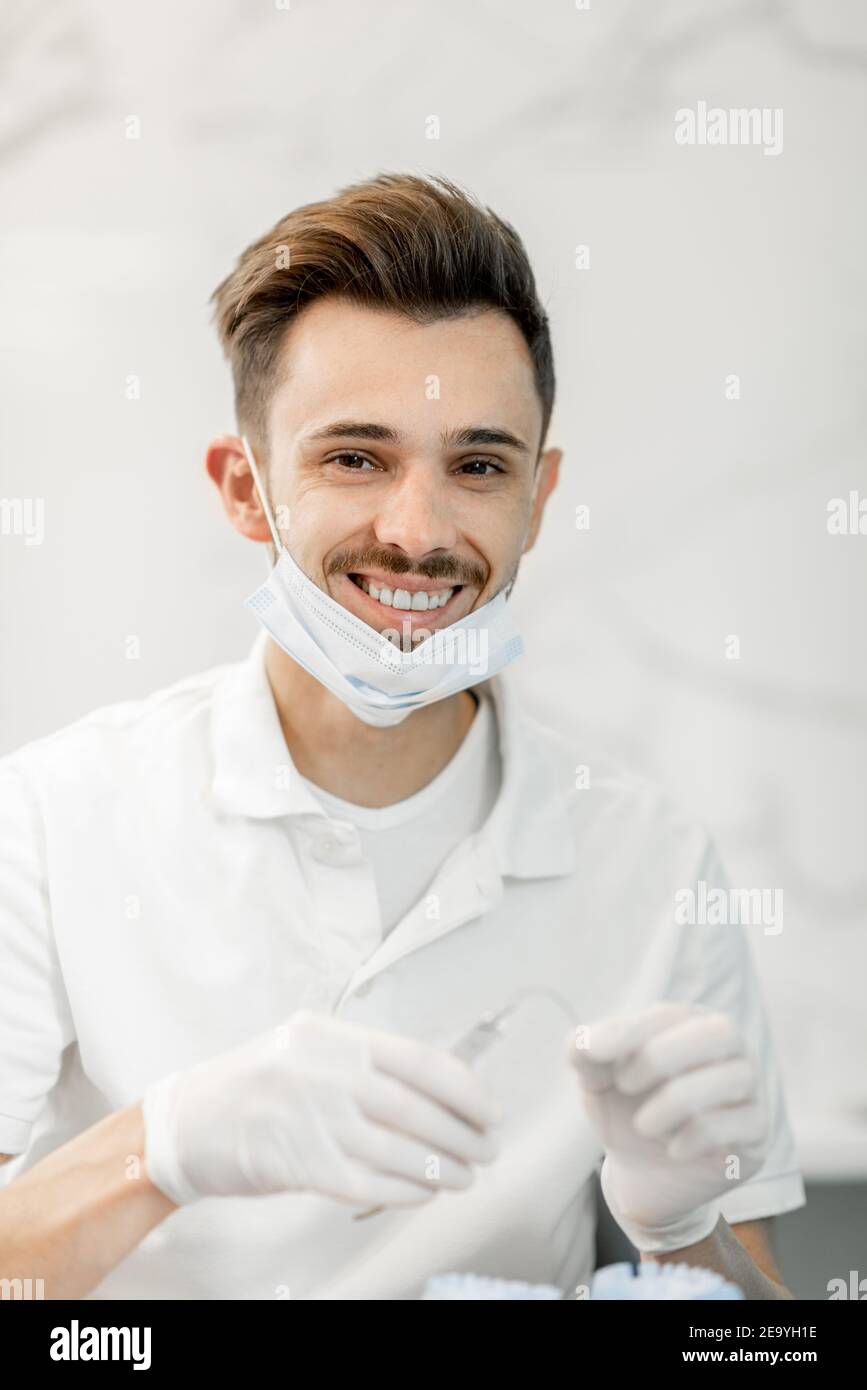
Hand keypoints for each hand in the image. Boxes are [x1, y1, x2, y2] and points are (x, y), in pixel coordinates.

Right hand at [143, 1010, 500, 1207]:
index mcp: (330, 1035)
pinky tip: (425, 1192)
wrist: (185, 1122)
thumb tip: (437, 1088)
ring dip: (442, 1167)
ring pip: (398, 1149)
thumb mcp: (307, 1050)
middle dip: (462, 1134)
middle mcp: (323, 1071)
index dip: (464, 1089)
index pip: (418, 1059)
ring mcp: (311, 1119)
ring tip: (465, 1176)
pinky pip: (369, 1182)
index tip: (489, 1110)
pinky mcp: (300, 1164)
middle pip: (415, 1108)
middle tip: (487, 1149)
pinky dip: (405, 1190)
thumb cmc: (252, 1085)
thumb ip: (362, 1062)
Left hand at [569, 1001, 770, 1252]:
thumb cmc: (624, 1109)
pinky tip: (673, 1149)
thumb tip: (591, 1041)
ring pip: (734, 1077)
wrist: (642, 1174)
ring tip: (645, 1125)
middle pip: (721, 1031)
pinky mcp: (758, 1132)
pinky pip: (741, 1124)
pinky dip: (695, 1137)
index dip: (631, 1031)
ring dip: (675, 1102)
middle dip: (663, 1056)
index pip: (671, 1013)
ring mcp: (751, 1089)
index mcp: (690, 1022)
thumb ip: (585, 1050)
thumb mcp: (596, 1078)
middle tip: (626, 1085)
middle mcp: (730, 1049)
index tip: (595, 1054)